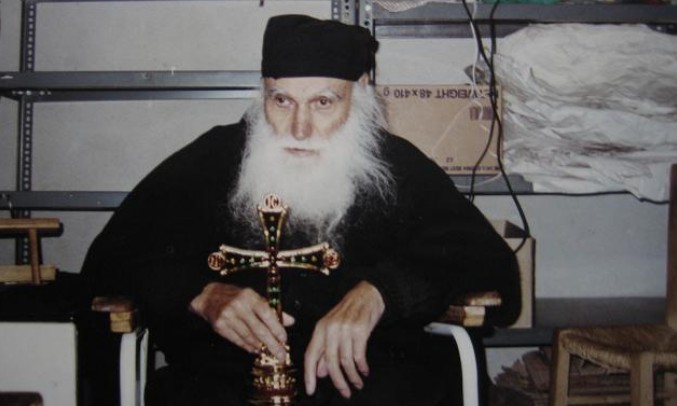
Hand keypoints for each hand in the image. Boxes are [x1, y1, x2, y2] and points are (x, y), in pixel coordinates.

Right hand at [189, 282, 294, 360]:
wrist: (209, 297)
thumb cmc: (237, 297)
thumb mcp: (255, 298)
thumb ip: (272, 310)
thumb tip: (290, 321)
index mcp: (250, 297)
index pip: (266, 314)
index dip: (276, 328)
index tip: (284, 339)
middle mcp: (239, 306)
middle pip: (259, 329)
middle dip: (272, 344)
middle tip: (281, 355)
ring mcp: (228, 316)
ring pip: (248, 336)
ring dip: (260, 347)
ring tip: (269, 353)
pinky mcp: (220, 326)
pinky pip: (237, 340)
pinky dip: (248, 346)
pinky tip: (255, 350)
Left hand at [304, 281, 384, 398]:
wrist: (368, 293)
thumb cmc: (350, 311)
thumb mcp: (333, 328)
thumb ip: (326, 350)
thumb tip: (320, 372)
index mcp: (320, 328)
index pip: (310, 355)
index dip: (309, 375)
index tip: (310, 390)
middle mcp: (330, 328)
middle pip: (330, 362)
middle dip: (338, 381)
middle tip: (345, 392)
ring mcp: (345, 328)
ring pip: (345, 361)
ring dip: (352, 376)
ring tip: (357, 384)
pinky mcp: (360, 329)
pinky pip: (359, 355)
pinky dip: (362, 367)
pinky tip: (364, 371)